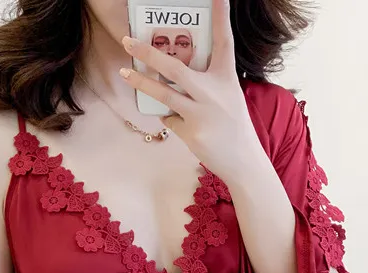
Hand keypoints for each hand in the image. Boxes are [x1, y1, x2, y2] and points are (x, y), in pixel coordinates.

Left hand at [119, 0, 260, 182]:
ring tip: (124, 73)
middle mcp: (213, 92)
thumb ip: (206, 82)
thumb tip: (174, 73)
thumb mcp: (227, 96)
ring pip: (164, 94)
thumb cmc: (233, 125)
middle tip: (129, 41)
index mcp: (226, 78)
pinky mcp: (192, 133)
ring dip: (141, 82)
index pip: (224, 41)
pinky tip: (180, 122)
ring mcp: (201, 113)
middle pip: (175, 68)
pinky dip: (170, 118)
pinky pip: (170, 119)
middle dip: (149, 53)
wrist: (243, 160)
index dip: (221, 17)